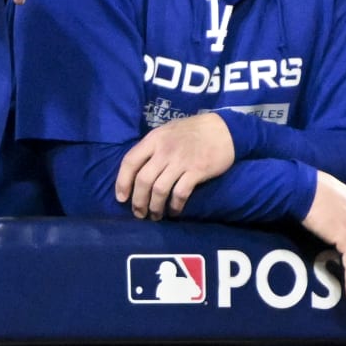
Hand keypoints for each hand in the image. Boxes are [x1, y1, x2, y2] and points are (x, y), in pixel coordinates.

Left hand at [114, 113, 235, 219]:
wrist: (223, 129)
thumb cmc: (192, 131)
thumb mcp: (167, 131)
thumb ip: (152, 147)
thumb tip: (137, 169)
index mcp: (154, 139)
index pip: (130, 161)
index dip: (122, 182)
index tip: (121, 198)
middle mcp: (164, 150)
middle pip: (143, 180)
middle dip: (138, 201)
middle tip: (139, 213)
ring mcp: (181, 161)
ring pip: (160, 190)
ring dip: (155, 207)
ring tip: (155, 216)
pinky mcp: (197, 171)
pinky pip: (180, 193)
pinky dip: (175, 206)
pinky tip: (174, 212)